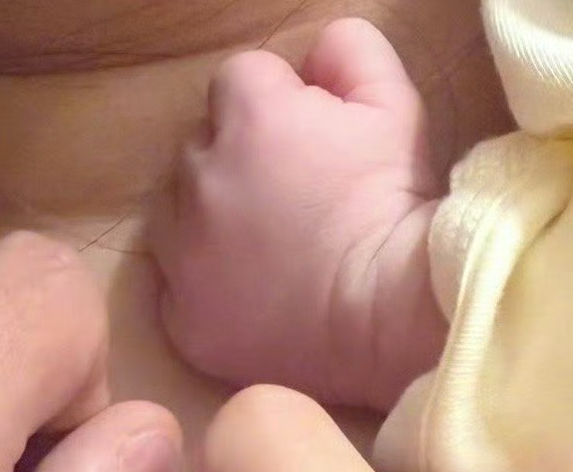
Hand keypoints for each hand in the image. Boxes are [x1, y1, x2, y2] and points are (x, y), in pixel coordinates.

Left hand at [153, 19, 444, 410]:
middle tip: (295, 199)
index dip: (282, 106)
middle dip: (238, 159)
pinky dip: (206, 286)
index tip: (316, 142)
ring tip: (269, 246)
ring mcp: (182, 254)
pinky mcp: (183, 319)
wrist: (391, 317)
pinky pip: (178, 286)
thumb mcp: (395, 105)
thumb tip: (316, 52)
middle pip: (202, 144)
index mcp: (246, 116)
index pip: (241, 80)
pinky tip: (255, 293)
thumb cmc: (395, 206)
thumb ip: (349, 52)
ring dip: (210, 218)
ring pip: (177, 212)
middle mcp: (198, 177)